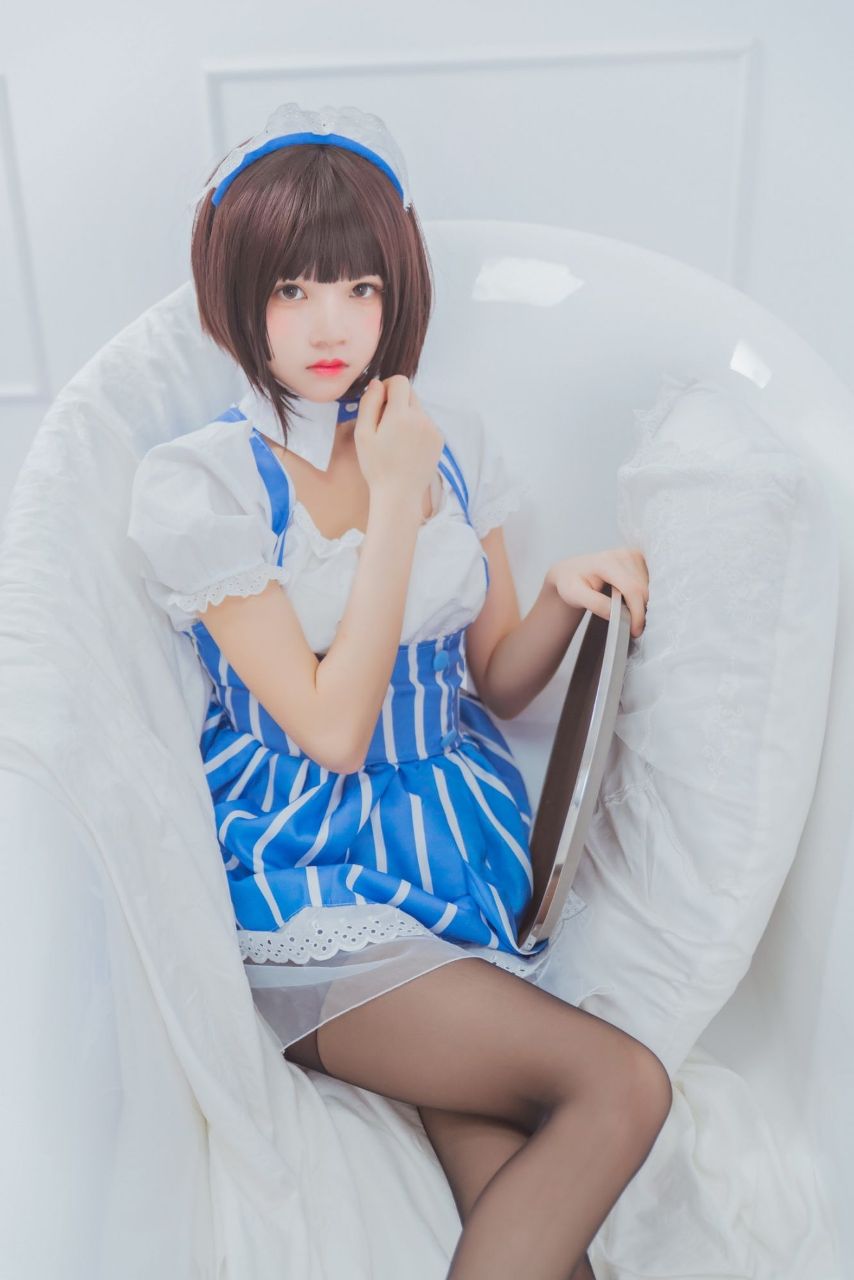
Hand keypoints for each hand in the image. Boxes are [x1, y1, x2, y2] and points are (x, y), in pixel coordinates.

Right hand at [353, 375, 443, 505]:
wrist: (399, 494)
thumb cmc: (377, 466)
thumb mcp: (363, 434)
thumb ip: (369, 404)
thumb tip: (377, 383)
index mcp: (401, 414)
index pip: (400, 382)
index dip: (387, 387)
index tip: (379, 401)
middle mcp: (422, 418)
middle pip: (410, 393)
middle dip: (396, 401)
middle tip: (384, 424)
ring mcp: (433, 429)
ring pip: (418, 409)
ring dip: (406, 415)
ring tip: (395, 440)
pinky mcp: (439, 440)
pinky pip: (426, 423)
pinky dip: (416, 428)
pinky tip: (407, 447)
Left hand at [546, 547, 648, 638]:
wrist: (571, 572)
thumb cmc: (571, 582)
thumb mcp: (574, 595)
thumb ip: (595, 604)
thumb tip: (615, 613)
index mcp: (607, 561)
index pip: (632, 589)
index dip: (637, 613)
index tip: (635, 630)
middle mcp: (623, 554)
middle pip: (643, 590)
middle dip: (639, 611)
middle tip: (629, 625)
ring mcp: (633, 555)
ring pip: (649, 587)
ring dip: (641, 603)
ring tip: (624, 609)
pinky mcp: (639, 558)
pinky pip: (650, 582)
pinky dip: (642, 595)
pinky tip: (628, 599)